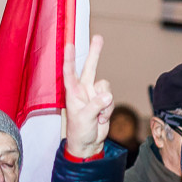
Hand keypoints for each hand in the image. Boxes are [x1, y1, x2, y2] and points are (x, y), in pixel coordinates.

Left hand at [64, 35, 113, 158]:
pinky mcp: (104, 102)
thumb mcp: (84, 118)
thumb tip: (107, 95)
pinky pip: (111, 99)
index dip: (70, 58)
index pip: (70, 72)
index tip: (69, 44)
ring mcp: (94, 95)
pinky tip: (102, 119)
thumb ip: (95, 105)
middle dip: (95, 53)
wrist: (89, 143)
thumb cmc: (79, 131)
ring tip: (99, 116)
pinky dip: (109, 109)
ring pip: (106, 87)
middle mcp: (83, 90)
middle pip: (90, 68)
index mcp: (73, 92)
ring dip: (106, 102)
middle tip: (98, 37)